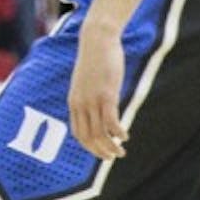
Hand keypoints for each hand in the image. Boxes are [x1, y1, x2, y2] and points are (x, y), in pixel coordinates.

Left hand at [69, 23, 127, 158]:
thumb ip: (88, 97)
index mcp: (74, 102)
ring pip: (100, 133)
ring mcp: (93, 100)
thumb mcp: (86, 82)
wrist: (96, 41)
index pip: (78, 133)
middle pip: (88, 137)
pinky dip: (118, 132)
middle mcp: (80, 104)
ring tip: (121, 152)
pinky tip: (125, 136)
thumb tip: (96, 107)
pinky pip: (111, 120)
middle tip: (113, 157)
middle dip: (100, 152)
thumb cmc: (94, 61)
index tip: (100, 152)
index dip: (89, 147)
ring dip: (111, 146)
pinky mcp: (107, 94)